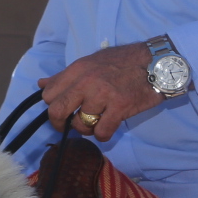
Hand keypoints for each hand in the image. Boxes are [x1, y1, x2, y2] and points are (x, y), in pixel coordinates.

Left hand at [39, 43, 162, 141]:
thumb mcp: (89, 62)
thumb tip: (41, 85)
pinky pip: (102, 132)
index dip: (52, 106)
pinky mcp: (120, 107)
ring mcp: (103, 95)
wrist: (155, 62)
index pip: (49, 95)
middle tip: (67, 127)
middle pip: (58, 111)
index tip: (61, 110)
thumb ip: (64, 75)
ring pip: (80, 125)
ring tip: (95, 123)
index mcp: (77, 70)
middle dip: (59, 124)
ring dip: (86, 129)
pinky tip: (107, 128)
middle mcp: (86, 82)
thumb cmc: (121, 62)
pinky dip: (103, 135)